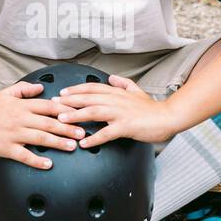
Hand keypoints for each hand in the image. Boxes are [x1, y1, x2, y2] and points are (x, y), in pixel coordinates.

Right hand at [0, 81, 89, 169]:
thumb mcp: (7, 93)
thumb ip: (25, 89)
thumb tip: (42, 88)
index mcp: (23, 106)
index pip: (49, 107)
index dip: (66, 111)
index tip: (79, 114)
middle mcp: (21, 119)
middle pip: (49, 124)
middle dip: (67, 129)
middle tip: (82, 134)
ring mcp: (14, 134)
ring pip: (40, 138)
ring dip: (58, 143)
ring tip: (72, 147)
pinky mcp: (6, 148)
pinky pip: (24, 155)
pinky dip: (36, 160)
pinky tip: (48, 164)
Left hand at [51, 74, 181, 148]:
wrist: (168, 117)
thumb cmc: (152, 107)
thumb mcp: (137, 91)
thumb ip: (123, 83)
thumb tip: (112, 77)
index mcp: (117, 92)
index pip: (91, 88)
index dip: (75, 90)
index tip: (61, 93)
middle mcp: (116, 100)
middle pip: (88, 97)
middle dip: (68, 101)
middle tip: (52, 105)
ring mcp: (121, 113)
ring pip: (93, 111)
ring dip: (76, 115)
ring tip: (61, 120)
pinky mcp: (127, 126)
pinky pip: (107, 133)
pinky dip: (94, 138)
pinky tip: (83, 143)